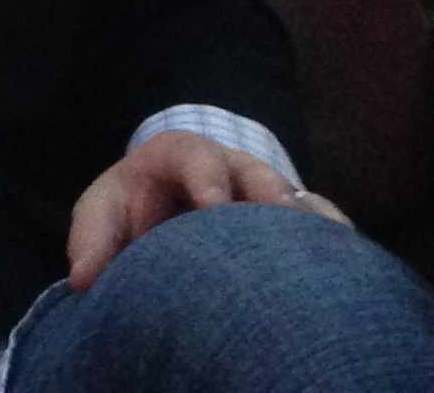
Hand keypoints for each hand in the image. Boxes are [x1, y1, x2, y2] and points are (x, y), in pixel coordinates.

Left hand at [64, 128, 348, 291]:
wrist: (163, 202)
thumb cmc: (131, 207)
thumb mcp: (103, 213)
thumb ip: (94, 239)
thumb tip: (84, 279)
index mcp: (179, 158)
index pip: (192, 155)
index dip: (205, 176)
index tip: (213, 204)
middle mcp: (230, 170)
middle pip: (256, 174)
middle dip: (268, 197)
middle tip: (280, 221)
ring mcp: (264, 194)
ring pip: (295, 200)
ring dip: (307, 223)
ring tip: (325, 250)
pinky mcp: (289, 223)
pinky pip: (320, 224)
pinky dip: (333, 241)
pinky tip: (349, 266)